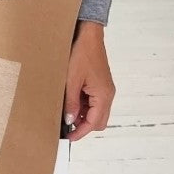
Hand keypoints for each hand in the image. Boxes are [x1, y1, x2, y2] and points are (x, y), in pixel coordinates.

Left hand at [63, 22, 114, 142]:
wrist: (88, 35)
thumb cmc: (82, 54)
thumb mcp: (72, 81)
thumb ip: (71, 103)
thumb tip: (70, 121)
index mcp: (103, 95)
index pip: (94, 123)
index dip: (81, 132)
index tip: (68, 137)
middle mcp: (108, 94)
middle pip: (99, 121)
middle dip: (83, 126)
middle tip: (66, 127)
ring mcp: (105, 89)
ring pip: (96, 112)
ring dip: (82, 115)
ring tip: (65, 112)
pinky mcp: (100, 84)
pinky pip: (94, 102)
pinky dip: (83, 106)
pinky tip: (70, 101)